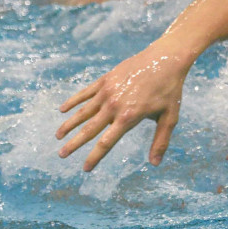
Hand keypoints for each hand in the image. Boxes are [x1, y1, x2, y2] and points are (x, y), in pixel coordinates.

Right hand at [56, 46, 189, 171]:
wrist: (165, 59)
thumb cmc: (170, 90)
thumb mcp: (169, 118)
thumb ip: (160, 141)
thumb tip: (154, 164)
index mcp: (128, 118)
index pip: (106, 142)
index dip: (94, 157)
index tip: (85, 169)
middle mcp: (114, 106)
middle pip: (89, 129)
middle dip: (74, 144)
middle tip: (61, 155)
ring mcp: (107, 92)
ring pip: (83, 111)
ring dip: (69, 125)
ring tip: (58, 136)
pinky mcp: (105, 80)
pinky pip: (85, 93)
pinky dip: (73, 101)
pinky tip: (62, 110)